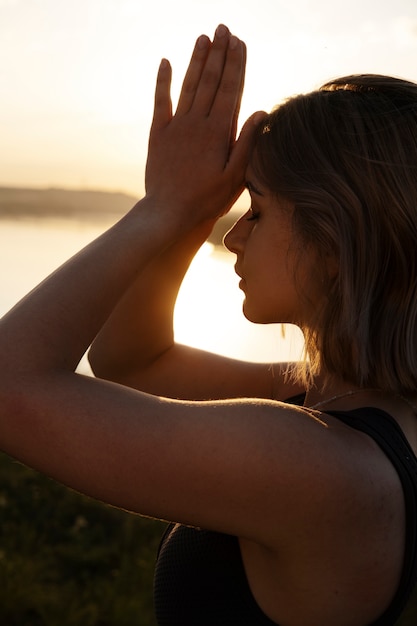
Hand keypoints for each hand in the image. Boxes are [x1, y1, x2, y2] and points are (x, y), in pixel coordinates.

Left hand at [145, 25, 260, 228]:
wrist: (170, 213)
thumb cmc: (207, 200)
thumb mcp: (235, 176)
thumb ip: (247, 142)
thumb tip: (261, 112)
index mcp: (218, 132)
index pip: (230, 89)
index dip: (235, 64)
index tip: (239, 41)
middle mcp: (197, 123)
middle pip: (210, 81)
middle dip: (219, 53)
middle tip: (223, 28)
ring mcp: (176, 127)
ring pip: (188, 85)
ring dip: (196, 60)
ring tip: (203, 38)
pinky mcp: (158, 135)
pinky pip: (160, 102)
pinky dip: (162, 81)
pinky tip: (165, 61)